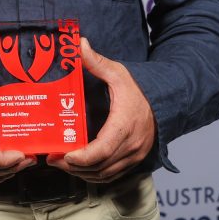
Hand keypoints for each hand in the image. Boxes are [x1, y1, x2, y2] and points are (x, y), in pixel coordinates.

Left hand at [48, 37, 154, 182]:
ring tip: (62, 164)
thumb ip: (97, 62)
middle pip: (98, 167)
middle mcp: (130, 145)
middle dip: (72, 167)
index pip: (100, 150)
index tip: (62, 155)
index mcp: (124, 125)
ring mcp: (134, 156)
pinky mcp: (134, 160)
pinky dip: (94, 175)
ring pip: (104, 175)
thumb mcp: (118, 73)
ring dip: (81, 174)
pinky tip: (80, 169)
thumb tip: (79, 44)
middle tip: (52, 159)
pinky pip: (111, 175)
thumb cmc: (139, 89)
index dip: (79, 158)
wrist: (165, 102)